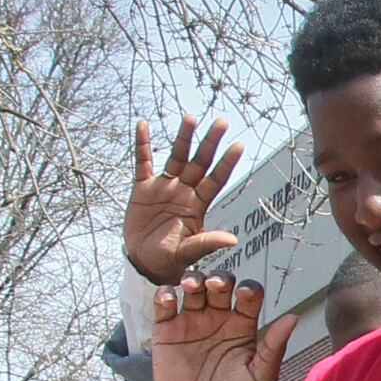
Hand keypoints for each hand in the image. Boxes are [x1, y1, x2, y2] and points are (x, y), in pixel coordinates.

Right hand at [126, 115, 243, 283]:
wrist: (144, 262)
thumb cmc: (170, 259)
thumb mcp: (188, 252)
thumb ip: (207, 243)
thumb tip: (233, 240)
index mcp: (197, 204)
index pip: (215, 179)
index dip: (226, 163)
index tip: (239, 146)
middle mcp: (184, 191)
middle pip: (199, 162)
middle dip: (210, 142)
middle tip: (222, 122)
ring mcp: (164, 187)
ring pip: (176, 156)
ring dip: (183, 138)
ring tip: (190, 117)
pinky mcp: (142, 188)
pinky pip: (142, 162)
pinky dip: (141, 144)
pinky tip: (142, 124)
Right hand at [153, 273, 297, 380]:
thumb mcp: (259, 379)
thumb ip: (274, 349)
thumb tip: (293, 318)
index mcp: (243, 325)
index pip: (249, 295)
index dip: (248, 288)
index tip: (245, 294)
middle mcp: (218, 318)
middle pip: (220, 284)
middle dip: (220, 278)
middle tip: (217, 285)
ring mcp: (191, 322)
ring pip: (192, 287)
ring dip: (193, 279)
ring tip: (192, 285)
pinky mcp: (166, 331)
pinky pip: (163, 305)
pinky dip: (164, 295)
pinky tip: (170, 299)